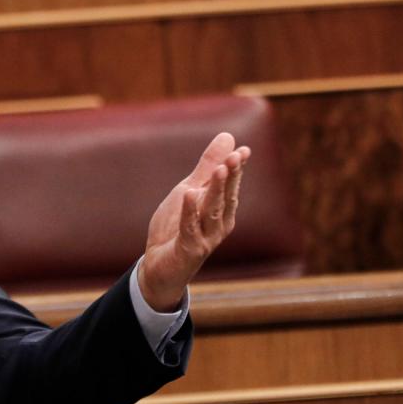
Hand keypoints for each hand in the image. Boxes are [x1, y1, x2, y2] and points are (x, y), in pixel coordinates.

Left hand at [138, 134, 250, 310]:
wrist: (159, 266)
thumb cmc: (177, 227)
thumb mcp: (190, 191)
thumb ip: (207, 167)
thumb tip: (229, 137)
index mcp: (222, 210)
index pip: (231, 186)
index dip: (237, 169)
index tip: (243, 150)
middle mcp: (218, 225)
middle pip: (225, 197)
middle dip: (230, 177)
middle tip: (236, 156)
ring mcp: (205, 239)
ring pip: (212, 211)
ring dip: (216, 191)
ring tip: (219, 170)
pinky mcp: (189, 250)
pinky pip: (189, 228)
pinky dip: (189, 211)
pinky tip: (189, 194)